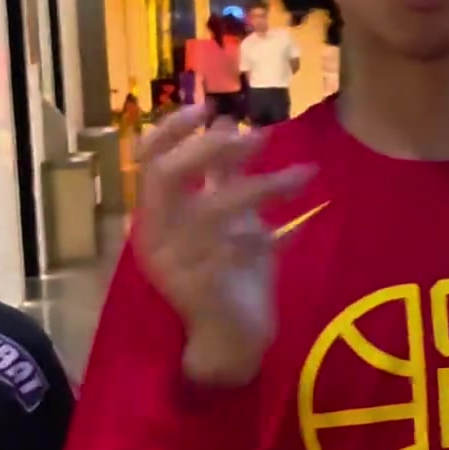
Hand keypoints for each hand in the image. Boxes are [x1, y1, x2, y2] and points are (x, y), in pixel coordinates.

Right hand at [135, 106, 314, 386]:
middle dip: (213, 148)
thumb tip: (224, 123)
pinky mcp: (206, 286)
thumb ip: (221, 175)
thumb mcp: (227, 217)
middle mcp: (157, 237)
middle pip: (167, 174)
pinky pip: (237, 244)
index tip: (208, 107)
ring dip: (262, 185)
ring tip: (301, 175)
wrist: (231, 342)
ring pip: (213, 207)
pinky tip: (299, 222)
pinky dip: (272, 228)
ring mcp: (177, 263)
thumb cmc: (228, 276)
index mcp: (155, 217)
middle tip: (261, 138)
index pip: (147, 160)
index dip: (173, 129)